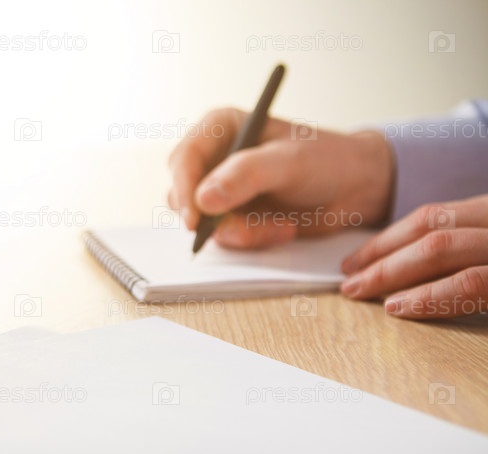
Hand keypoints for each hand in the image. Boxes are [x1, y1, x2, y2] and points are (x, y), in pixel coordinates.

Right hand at [167, 108, 393, 247]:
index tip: (195, 219)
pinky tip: (282, 229)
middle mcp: (214, 158)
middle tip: (245, 229)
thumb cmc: (327, 160)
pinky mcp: (232, 215)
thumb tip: (203, 199)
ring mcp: (221, 189)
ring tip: (280, 226)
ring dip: (241, 232)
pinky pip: (224, 237)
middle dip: (214, 218)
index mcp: (220, 128)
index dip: (184, 190)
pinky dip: (253, 239)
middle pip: (183, 194)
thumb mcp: (288, 162)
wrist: (357, 188)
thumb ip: (245, 175)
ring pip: (202, 222)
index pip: (184, 159)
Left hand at [341, 195, 487, 318]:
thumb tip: (400, 274)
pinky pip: (469, 283)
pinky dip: (430, 296)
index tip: (355, 262)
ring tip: (362, 293)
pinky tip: (400, 307)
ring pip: (439, 248)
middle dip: (381, 257)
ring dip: (393, 272)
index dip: (386, 241)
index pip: (432, 218)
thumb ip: (459, 254)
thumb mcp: (484, 252)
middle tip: (349, 283)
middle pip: (429, 230)